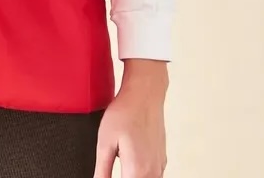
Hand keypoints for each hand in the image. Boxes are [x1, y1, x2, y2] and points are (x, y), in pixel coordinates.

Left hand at [93, 61, 167, 177]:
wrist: (144, 94)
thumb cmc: (125, 113)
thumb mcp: (105, 141)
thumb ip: (102, 169)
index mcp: (137, 171)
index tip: (105, 174)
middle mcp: (153, 172)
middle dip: (124, 177)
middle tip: (112, 163)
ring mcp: (159, 166)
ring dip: (133, 176)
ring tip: (121, 164)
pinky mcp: (161, 158)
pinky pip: (153, 176)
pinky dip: (141, 175)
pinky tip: (131, 164)